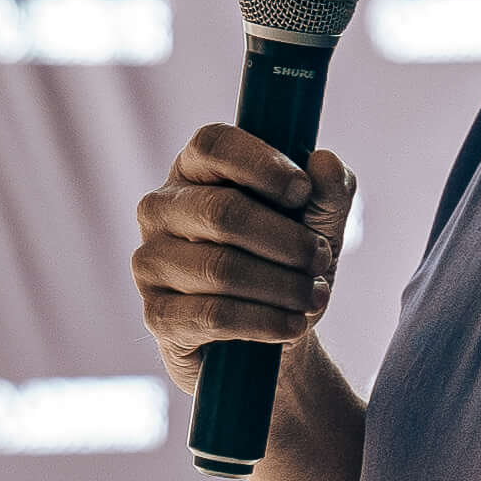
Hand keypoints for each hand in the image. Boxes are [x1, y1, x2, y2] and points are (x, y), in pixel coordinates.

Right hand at [131, 123, 348, 391]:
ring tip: (314, 297)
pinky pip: (214, 316)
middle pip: (222, 212)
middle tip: (321, 258)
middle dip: (286, 239)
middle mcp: (161, 209)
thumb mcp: (318, 225)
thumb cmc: (285, 263)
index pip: (213, 144)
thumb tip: (325, 161)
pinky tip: (292, 325)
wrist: (268, 336)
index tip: (302, 191)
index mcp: (194, 170)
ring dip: (282, 285)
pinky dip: (265, 321)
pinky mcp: (158, 315)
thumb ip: (328, 190)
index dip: (261, 164)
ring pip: (221, 268)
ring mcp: (151, 262)